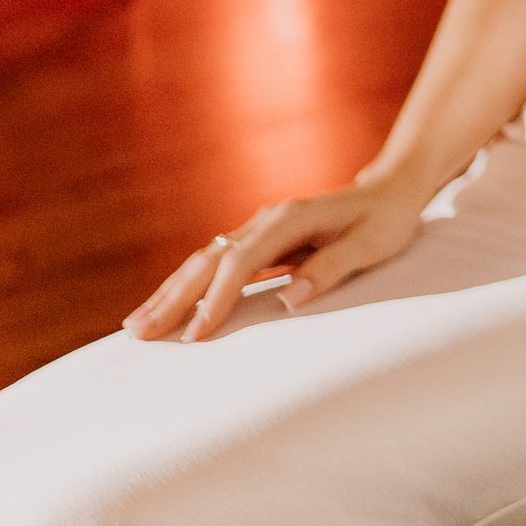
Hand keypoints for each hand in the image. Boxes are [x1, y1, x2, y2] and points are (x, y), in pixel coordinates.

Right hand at [123, 180, 425, 340]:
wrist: (390, 191)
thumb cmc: (385, 221)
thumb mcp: (370, 245)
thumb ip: (330, 268)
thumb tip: (288, 299)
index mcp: (290, 219)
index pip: (241, 262)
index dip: (217, 298)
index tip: (196, 334)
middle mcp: (266, 220)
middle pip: (209, 260)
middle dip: (173, 297)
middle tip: (138, 333)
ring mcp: (258, 227)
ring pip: (203, 261)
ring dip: (170, 292)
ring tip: (136, 326)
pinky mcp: (258, 239)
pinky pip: (214, 264)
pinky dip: (186, 286)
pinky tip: (166, 307)